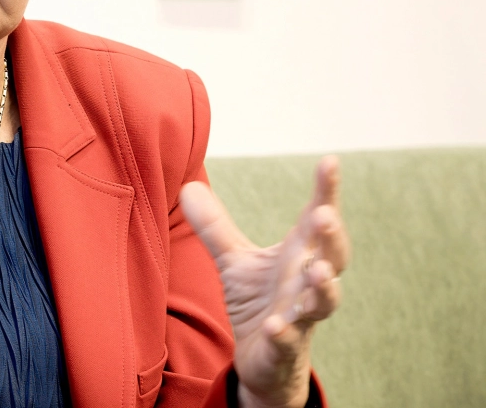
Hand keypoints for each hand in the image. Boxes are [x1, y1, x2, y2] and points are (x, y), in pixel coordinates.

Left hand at [180, 156, 349, 407]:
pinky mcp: (283, 347)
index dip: (326, 192)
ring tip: (318, 271)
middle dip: (331, 237)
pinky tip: (275, 325)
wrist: (266, 359)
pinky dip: (283, 333)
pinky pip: (287, 340)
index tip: (330, 161)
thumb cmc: (260, 301)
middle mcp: (305, 283)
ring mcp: (299, 316)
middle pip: (331, 256)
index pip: (316, 220)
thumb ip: (215, 226)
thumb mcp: (234, 260)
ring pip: (322, 302)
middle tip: (325, 215)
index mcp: (298, 256)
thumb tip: (188, 185)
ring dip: (324, 287)